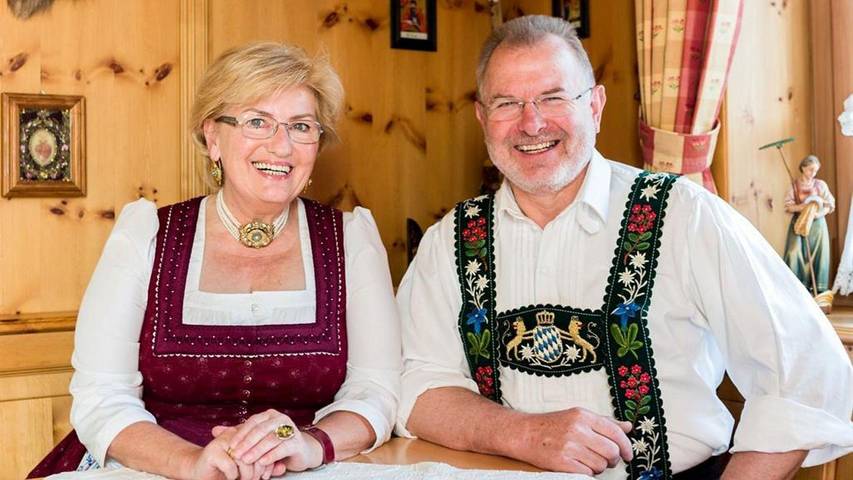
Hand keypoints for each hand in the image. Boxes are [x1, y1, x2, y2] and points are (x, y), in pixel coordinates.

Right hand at [183, 428, 266, 479]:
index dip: (267, 462)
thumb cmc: (227, 471)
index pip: (264, 445)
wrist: (201, 473)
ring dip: (246, 474)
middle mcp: (234, 434)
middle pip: (256, 451)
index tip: (265, 475)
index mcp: (246, 434)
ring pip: (244, 458)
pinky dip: (232, 475)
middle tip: (255, 479)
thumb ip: (266, 465)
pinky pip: (230, 465)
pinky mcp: (212, 452)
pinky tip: (230, 477)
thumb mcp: (250, 467)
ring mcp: (222, 442)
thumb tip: (283, 467)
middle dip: (258, 470)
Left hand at [215, 409, 323, 473]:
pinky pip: (282, 448)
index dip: (241, 433)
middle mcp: (280, 419)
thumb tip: (214, 430)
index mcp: (269, 416)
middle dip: (247, 443)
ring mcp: (290, 430)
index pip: (253, 422)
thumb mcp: (256, 439)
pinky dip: (271, 455)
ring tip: (246, 460)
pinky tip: (262, 462)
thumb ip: (237, 434)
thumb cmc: (276, 444)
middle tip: (236, 454)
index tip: (230, 445)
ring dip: (257, 450)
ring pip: (271, 439)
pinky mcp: (297, 442)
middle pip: (261, 429)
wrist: (301, 451)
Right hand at [515, 407, 632, 474]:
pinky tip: (579, 466)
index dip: (626, 446)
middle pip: (611, 451)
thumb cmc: (551, 425)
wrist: (524, 433)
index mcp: (583, 416)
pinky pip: (587, 473)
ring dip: (598, 467)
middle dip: (613, 460)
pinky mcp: (561, 462)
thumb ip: (604, 422)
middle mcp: (577, 429)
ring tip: (588, 462)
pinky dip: (587, 473)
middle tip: (607, 460)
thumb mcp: (577, 416)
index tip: (627, 455)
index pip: (615, 432)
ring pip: (600, 465)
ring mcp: (569, 446)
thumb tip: (628, 426)